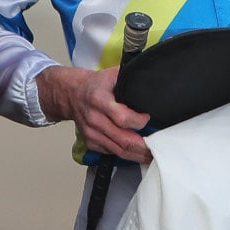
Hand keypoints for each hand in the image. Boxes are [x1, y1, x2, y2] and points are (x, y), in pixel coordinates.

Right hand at [37, 66, 151, 162]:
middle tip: (157, 146)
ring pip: (119, 151)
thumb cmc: (95, 85)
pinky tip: (136, 152)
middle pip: (123, 140)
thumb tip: (151, 80)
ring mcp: (92, 133)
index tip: (148, 118)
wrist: (72, 94)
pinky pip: (111, 153)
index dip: (139, 121)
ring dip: (137, 155)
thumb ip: (130, 78)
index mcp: (100, 100)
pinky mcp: (91, 142)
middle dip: (143, 146)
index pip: (123, 118)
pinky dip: (125, 154)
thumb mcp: (112, 74)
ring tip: (150, 155)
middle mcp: (94, 119)